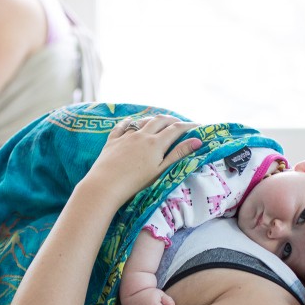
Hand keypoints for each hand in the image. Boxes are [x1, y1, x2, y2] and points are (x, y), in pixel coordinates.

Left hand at [84, 115, 201, 204]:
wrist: (105, 185)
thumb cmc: (136, 182)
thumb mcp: (161, 170)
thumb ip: (178, 154)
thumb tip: (198, 141)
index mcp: (156, 143)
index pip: (176, 129)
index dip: (189, 126)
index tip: (198, 126)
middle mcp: (142, 135)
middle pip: (160, 120)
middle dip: (172, 119)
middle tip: (179, 123)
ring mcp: (126, 137)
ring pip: (142, 121)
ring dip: (153, 119)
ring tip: (158, 122)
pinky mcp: (112, 141)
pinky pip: (121, 126)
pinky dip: (129, 122)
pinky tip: (130, 121)